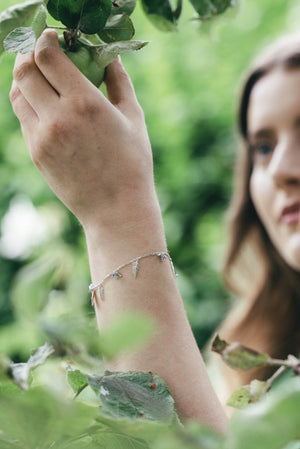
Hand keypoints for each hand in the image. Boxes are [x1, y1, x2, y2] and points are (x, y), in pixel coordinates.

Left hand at [9, 30, 154, 233]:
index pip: (47, 56)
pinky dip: (28, 104)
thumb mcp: (133, 118)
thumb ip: (119, 81)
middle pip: (23, 71)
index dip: (45, 39)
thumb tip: (109, 55)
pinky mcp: (36, 154)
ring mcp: (42, 138)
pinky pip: (23, 118)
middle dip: (28, 54)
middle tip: (41, 52)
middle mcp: (57, 118)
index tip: (52, 36)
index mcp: (85, 103)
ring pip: (17, 94)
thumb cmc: (133, 163)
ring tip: (41, 77)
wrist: (116, 209)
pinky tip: (44, 104)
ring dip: (25, 79)